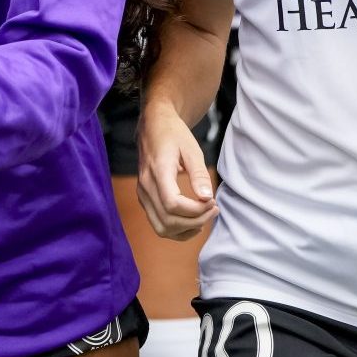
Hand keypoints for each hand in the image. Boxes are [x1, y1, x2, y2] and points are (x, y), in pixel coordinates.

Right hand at [135, 102, 215, 239]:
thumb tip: (207, 198)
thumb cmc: (173, 135)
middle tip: (214, 209)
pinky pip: (159, 224)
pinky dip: (177, 230)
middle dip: (195, 221)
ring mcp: (143, 195)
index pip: (172, 204)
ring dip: (186, 229)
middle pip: (168, 220)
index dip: (195, 210)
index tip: (212, 202)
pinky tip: (193, 222)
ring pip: (161, 228)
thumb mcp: (192, 149)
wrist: (153, 126)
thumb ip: (199, 174)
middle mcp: (146, 186)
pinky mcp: (145, 199)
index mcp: (158, 171)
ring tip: (205, 216)